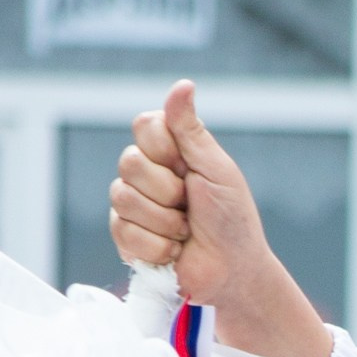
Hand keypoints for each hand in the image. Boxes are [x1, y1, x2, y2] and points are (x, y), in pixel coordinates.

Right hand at [110, 81, 331, 356]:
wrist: (233, 272)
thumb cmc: (232, 221)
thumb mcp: (216, 168)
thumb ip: (191, 129)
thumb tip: (183, 84)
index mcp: (169, 150)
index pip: (144, 126)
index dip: (166, 149)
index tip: (191, 168)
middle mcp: (146, 173)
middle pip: (129, 162)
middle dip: (168, 191)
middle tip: (191, 206)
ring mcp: (133, 205)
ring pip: (123, 198)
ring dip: (165, 222)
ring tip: (185, 231)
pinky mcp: (126, 237)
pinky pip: (124, 231)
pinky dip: (157, 246)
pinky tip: (174, 251)